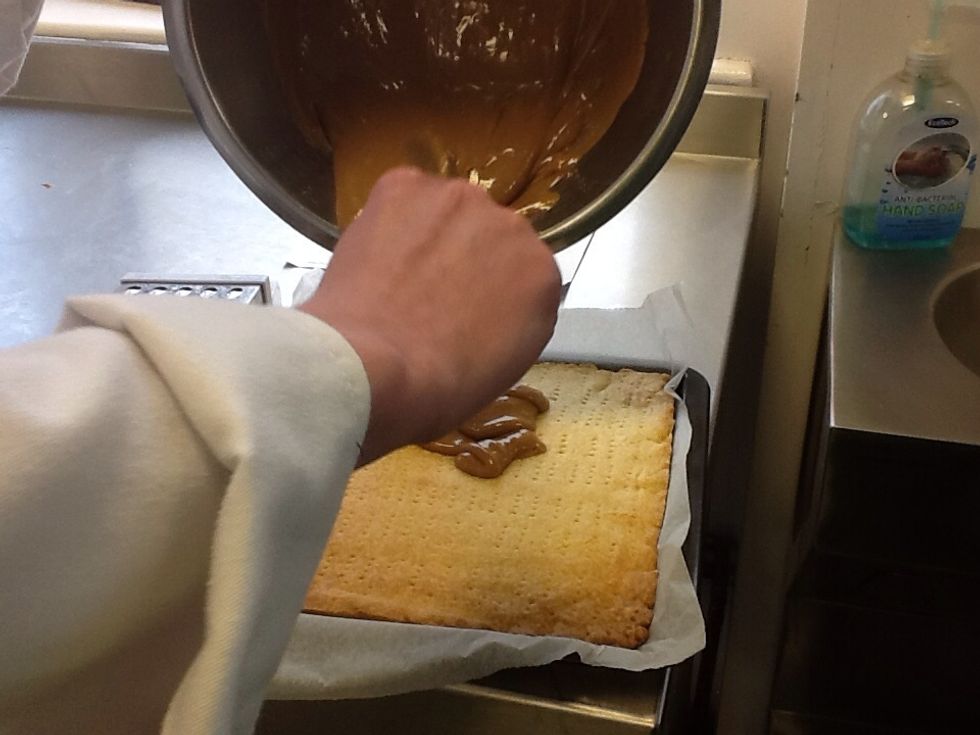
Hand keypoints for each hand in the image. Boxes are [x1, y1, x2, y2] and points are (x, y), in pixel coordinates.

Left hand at [300, 168, 560, 463]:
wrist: (376, 370)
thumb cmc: (442, 388)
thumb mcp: (506, 364)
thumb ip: (513, 316)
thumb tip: (490, 303)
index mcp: (542, 274)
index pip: (519, 271)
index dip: (488, 291)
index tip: (465, 311)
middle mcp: (512, 224)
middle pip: (486, 233)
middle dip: (462, 257)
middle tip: (427, 296)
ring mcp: (459, 199)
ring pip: (443, 211)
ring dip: (427, 235)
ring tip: (396, 278)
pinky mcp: (405, 186)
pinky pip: (401, 198)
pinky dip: (388, 221)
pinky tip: (376, 258)